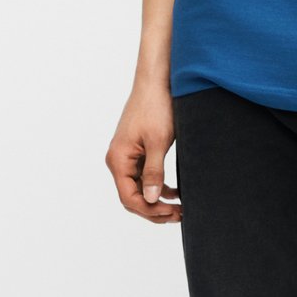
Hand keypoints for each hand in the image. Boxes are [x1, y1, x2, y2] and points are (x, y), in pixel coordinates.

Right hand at [105, 82, 181, 223]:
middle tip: (178, 215)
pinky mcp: (137, 150)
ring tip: (178, 209)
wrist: (156, 81)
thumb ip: (154, 172)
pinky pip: (144, 176)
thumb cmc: (156, 107)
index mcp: (118, 159)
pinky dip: (157, 186)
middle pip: (132, 196)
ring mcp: (127, 156)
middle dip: (153, 209)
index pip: (129, 197)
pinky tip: (174, 193)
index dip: (149, 210)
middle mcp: (118, 160)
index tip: (171, 213)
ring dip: (156, 200)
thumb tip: (151, 200)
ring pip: (139, 188)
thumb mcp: (158, 142)